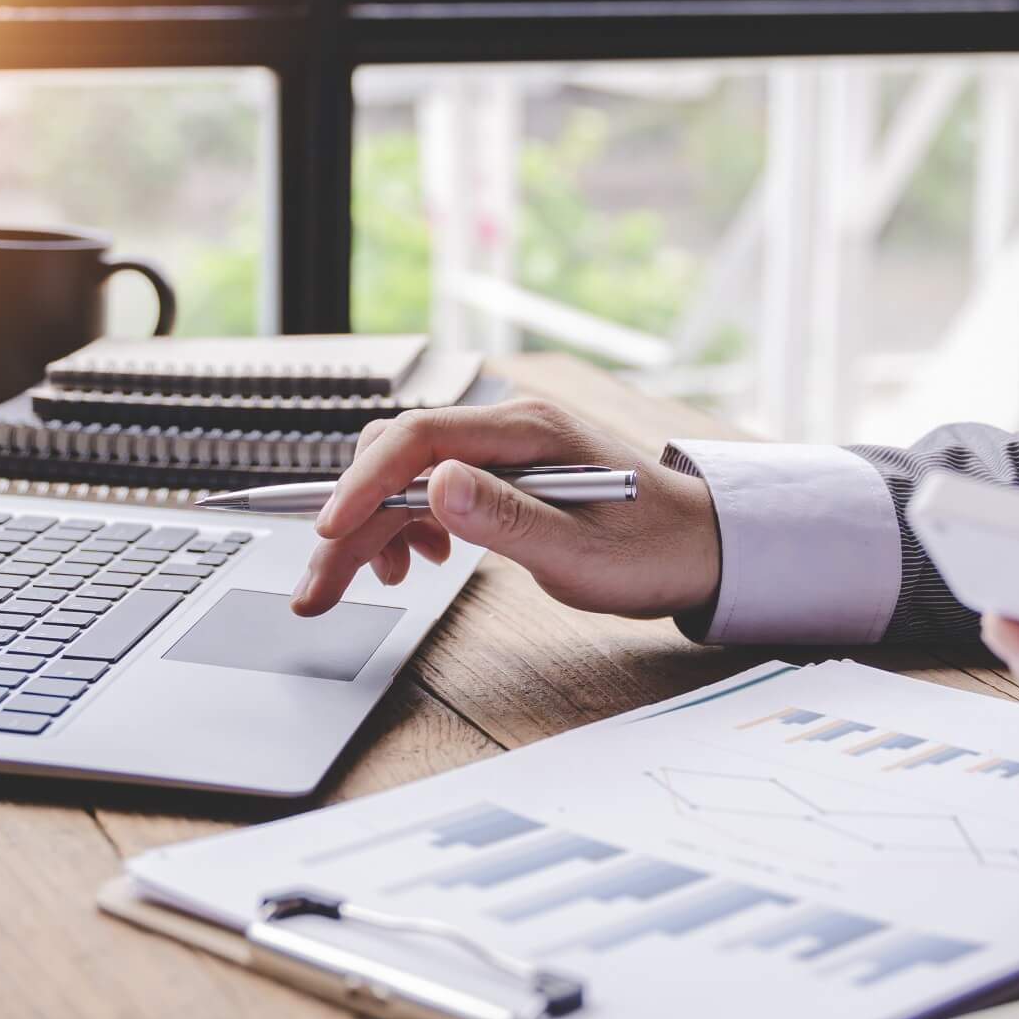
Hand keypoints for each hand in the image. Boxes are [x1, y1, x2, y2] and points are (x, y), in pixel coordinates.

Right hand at [289, 399, 722, 619]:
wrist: (700, 546)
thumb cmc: (654, 550)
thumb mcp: (581, 552)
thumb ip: (506, 519)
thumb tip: (436, 485)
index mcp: (526, 430)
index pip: (418, 439)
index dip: (363, 484)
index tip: (330, 532)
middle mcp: (505, 427)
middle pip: (396, 461)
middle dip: (349, 524)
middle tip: (318, 591)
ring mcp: (499, 448)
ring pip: (403, 477)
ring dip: (372, 528)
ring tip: (376, 582)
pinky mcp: (498, 473)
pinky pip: (428, 487)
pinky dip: (403, 524)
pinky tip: (414, 560)